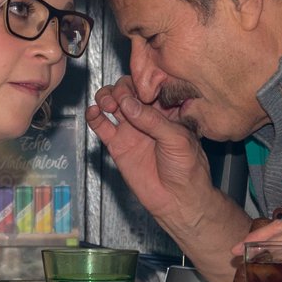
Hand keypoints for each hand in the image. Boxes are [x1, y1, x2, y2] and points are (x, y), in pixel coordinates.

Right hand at [85, 76, 216, 225]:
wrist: (178, 199)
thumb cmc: (187, 169)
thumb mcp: (177, 139)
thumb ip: (152, 120)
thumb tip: (128, 103)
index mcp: (166, 110)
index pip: (149, 86)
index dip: (141, 82)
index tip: (140, 91)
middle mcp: (147, 116)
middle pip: (127, 90)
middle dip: (121, 89)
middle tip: (121, 100)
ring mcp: (131, 129)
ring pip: (112, 103)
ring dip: (106, 97)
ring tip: (108, 106)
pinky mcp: (117, 145)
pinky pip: (101, 125)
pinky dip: (94, 116)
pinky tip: (94, 112)